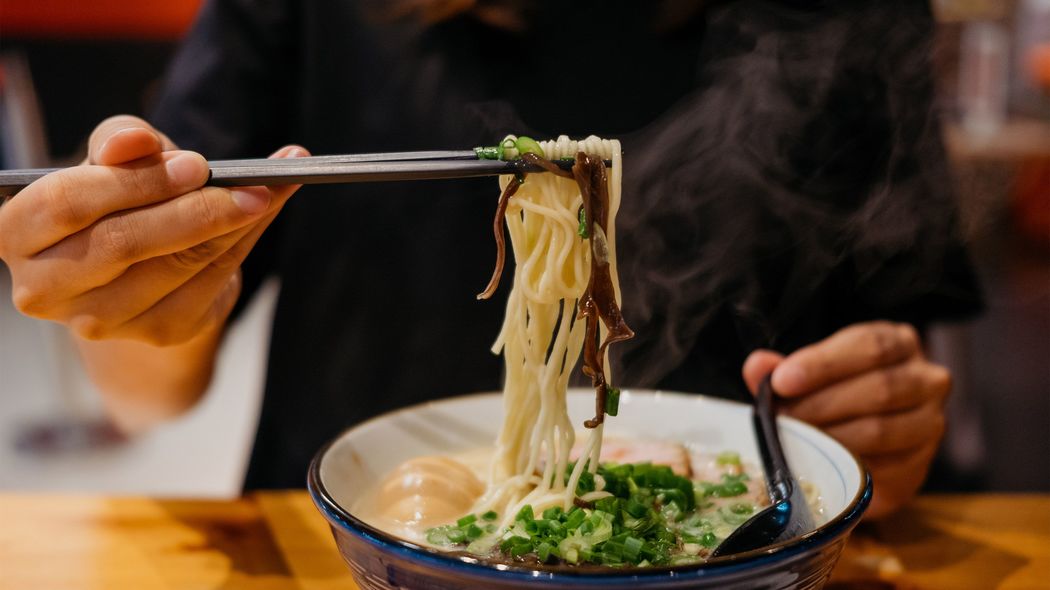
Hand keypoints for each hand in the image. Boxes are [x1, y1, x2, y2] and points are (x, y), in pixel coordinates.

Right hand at [0, 115, 307, 345]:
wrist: (143, 268)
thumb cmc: (118, 201)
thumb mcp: (112, 160)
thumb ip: (120, 141)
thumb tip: (135, 141)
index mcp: (16, 233)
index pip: (68, 204)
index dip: (135, 182)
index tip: (194, 164)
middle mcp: (44, 287)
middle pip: (123, 243)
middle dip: (192, 208)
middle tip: (244, 183)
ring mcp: (98, 320)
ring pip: (174, 265)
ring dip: (229, 226)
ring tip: (263, 192)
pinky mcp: (155, 332)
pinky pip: (209, 283)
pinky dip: (245, 243)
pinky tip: (266, 212)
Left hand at [742, 321, 950, 518]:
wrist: (868, 442)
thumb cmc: (837, 394)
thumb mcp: (812, 373)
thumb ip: (785, 369)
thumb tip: (757, 366)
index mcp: (899, 343)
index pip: (869, 346)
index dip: (823, 364)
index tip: (782, 381)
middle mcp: (927, 379)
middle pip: (879, 389)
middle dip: (820, 405)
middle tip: (781, 419)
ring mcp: (929, 423)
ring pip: (880, 430)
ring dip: (829, 438)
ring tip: (794, 440)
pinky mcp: (920, 466)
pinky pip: (883, 468)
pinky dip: (845, 467)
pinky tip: (817, 463)